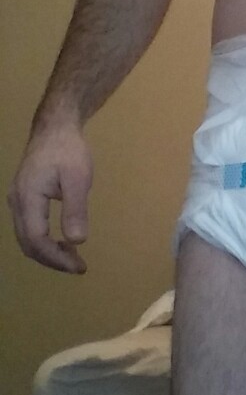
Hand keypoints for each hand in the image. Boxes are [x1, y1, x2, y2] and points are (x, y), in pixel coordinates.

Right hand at [6, 124, 92, 273]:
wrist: (55, 128)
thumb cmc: (68, 150)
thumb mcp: (78, 178)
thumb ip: (75, 209)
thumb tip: (77, 241)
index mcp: (27, 198)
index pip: (36, 240)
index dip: (56, 258)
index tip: (79, 266)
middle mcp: (16, 203)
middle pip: (28, 243)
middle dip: (52, 260)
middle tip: (79, 266)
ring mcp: (17, 200)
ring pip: (26, 238)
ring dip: (48, 252)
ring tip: (73, 257)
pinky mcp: (23, 198)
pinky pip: (28, 228)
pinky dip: (44, 241)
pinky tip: (63, 242)